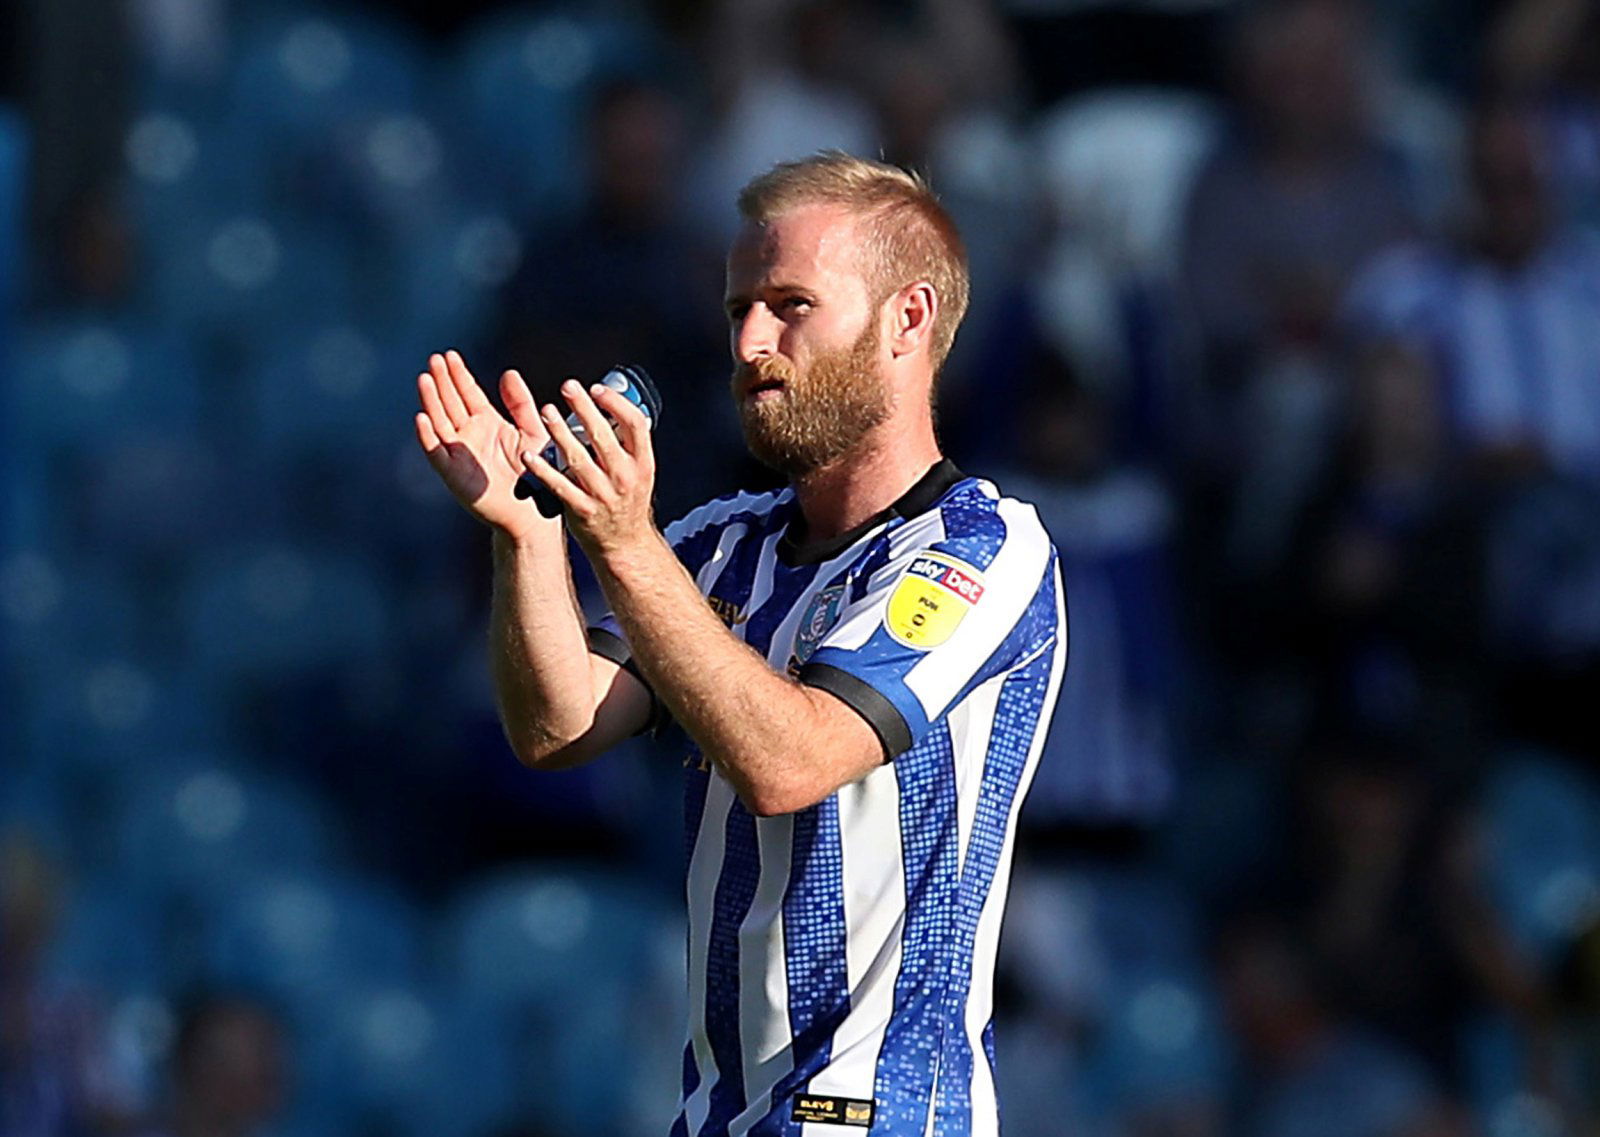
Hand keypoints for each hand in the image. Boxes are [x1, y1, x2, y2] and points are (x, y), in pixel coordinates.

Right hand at [414, 351, 553, 541]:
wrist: (533, 511)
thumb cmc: (535, 473)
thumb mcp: (532, 431)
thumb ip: (520, 404)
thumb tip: (508, 373)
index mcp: (487, 423)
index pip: (468, 393)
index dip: (458, 375)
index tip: (450, 355)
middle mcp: (469, 435)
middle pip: (451, 402)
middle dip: (442, 381)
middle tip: (435, 359)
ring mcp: (459, 453)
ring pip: (440, 422)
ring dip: (431, 401)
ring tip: (425, 378)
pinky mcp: (453, 474)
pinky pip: (437, 453)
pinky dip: (428, 436)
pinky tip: (422, 418)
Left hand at [521, 379, 656, 556]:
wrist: (624, 544)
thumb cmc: (626, 502)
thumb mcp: (638, 472)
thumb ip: (626, 444)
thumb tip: (611, 407)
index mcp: (642, 463)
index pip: (635, 424)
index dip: (616, 403)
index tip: (598, 389)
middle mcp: (625, 477)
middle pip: (603, 436)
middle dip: (584, 408)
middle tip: (568, 387)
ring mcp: (603, 494)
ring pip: (579, 457)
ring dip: (561, 432)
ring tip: (547, 412)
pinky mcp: (583, 509)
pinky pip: (559, 485)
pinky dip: (542, 469)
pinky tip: (528, 454)